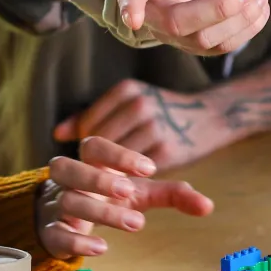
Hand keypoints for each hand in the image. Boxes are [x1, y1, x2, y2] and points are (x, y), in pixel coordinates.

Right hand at [35, 136, 212, 258]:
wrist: (66, 218)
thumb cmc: (108, 197)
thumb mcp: (141, 192)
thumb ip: (172, 194)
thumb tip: (208, 206)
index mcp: (91, 162)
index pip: (94, 145)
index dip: (118, 154)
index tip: (149, 168)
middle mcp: (69, 180)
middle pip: (68, 167)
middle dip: (99, 178)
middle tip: (130, 191)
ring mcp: (58, 205)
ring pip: (68, 201)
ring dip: (101, 211)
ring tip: (135, 223)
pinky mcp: (52, 233)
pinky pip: (56, 233)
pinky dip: (78, 240)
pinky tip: (103, 248)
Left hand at [54, 80, 228, 170]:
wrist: (212, 116)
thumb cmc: (162, 112)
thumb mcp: (130, 102)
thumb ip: (92, 116)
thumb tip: (58, 133)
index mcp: (127, 90)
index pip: (89, 126)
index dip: (88, 147)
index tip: (96, 157)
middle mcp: (140, 105)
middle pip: (99, 144)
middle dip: (97, 162)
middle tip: (105, 172)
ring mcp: (155, 127)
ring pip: (116, 160)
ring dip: (113, 173)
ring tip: (119, 177)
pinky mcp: (169, 151)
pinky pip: (138, 172)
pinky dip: (133, 179)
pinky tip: (136, 180)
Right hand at [116, 0, 269, 54]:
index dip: (131, 4)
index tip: (133, 18)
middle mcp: (152, 8)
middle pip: (176, 22)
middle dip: (216, 9)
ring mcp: (172, 30)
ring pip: (202, 40)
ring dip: (238, 20)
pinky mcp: (196, 41)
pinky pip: (221, 47)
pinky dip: (248, 28)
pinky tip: (259, 4)